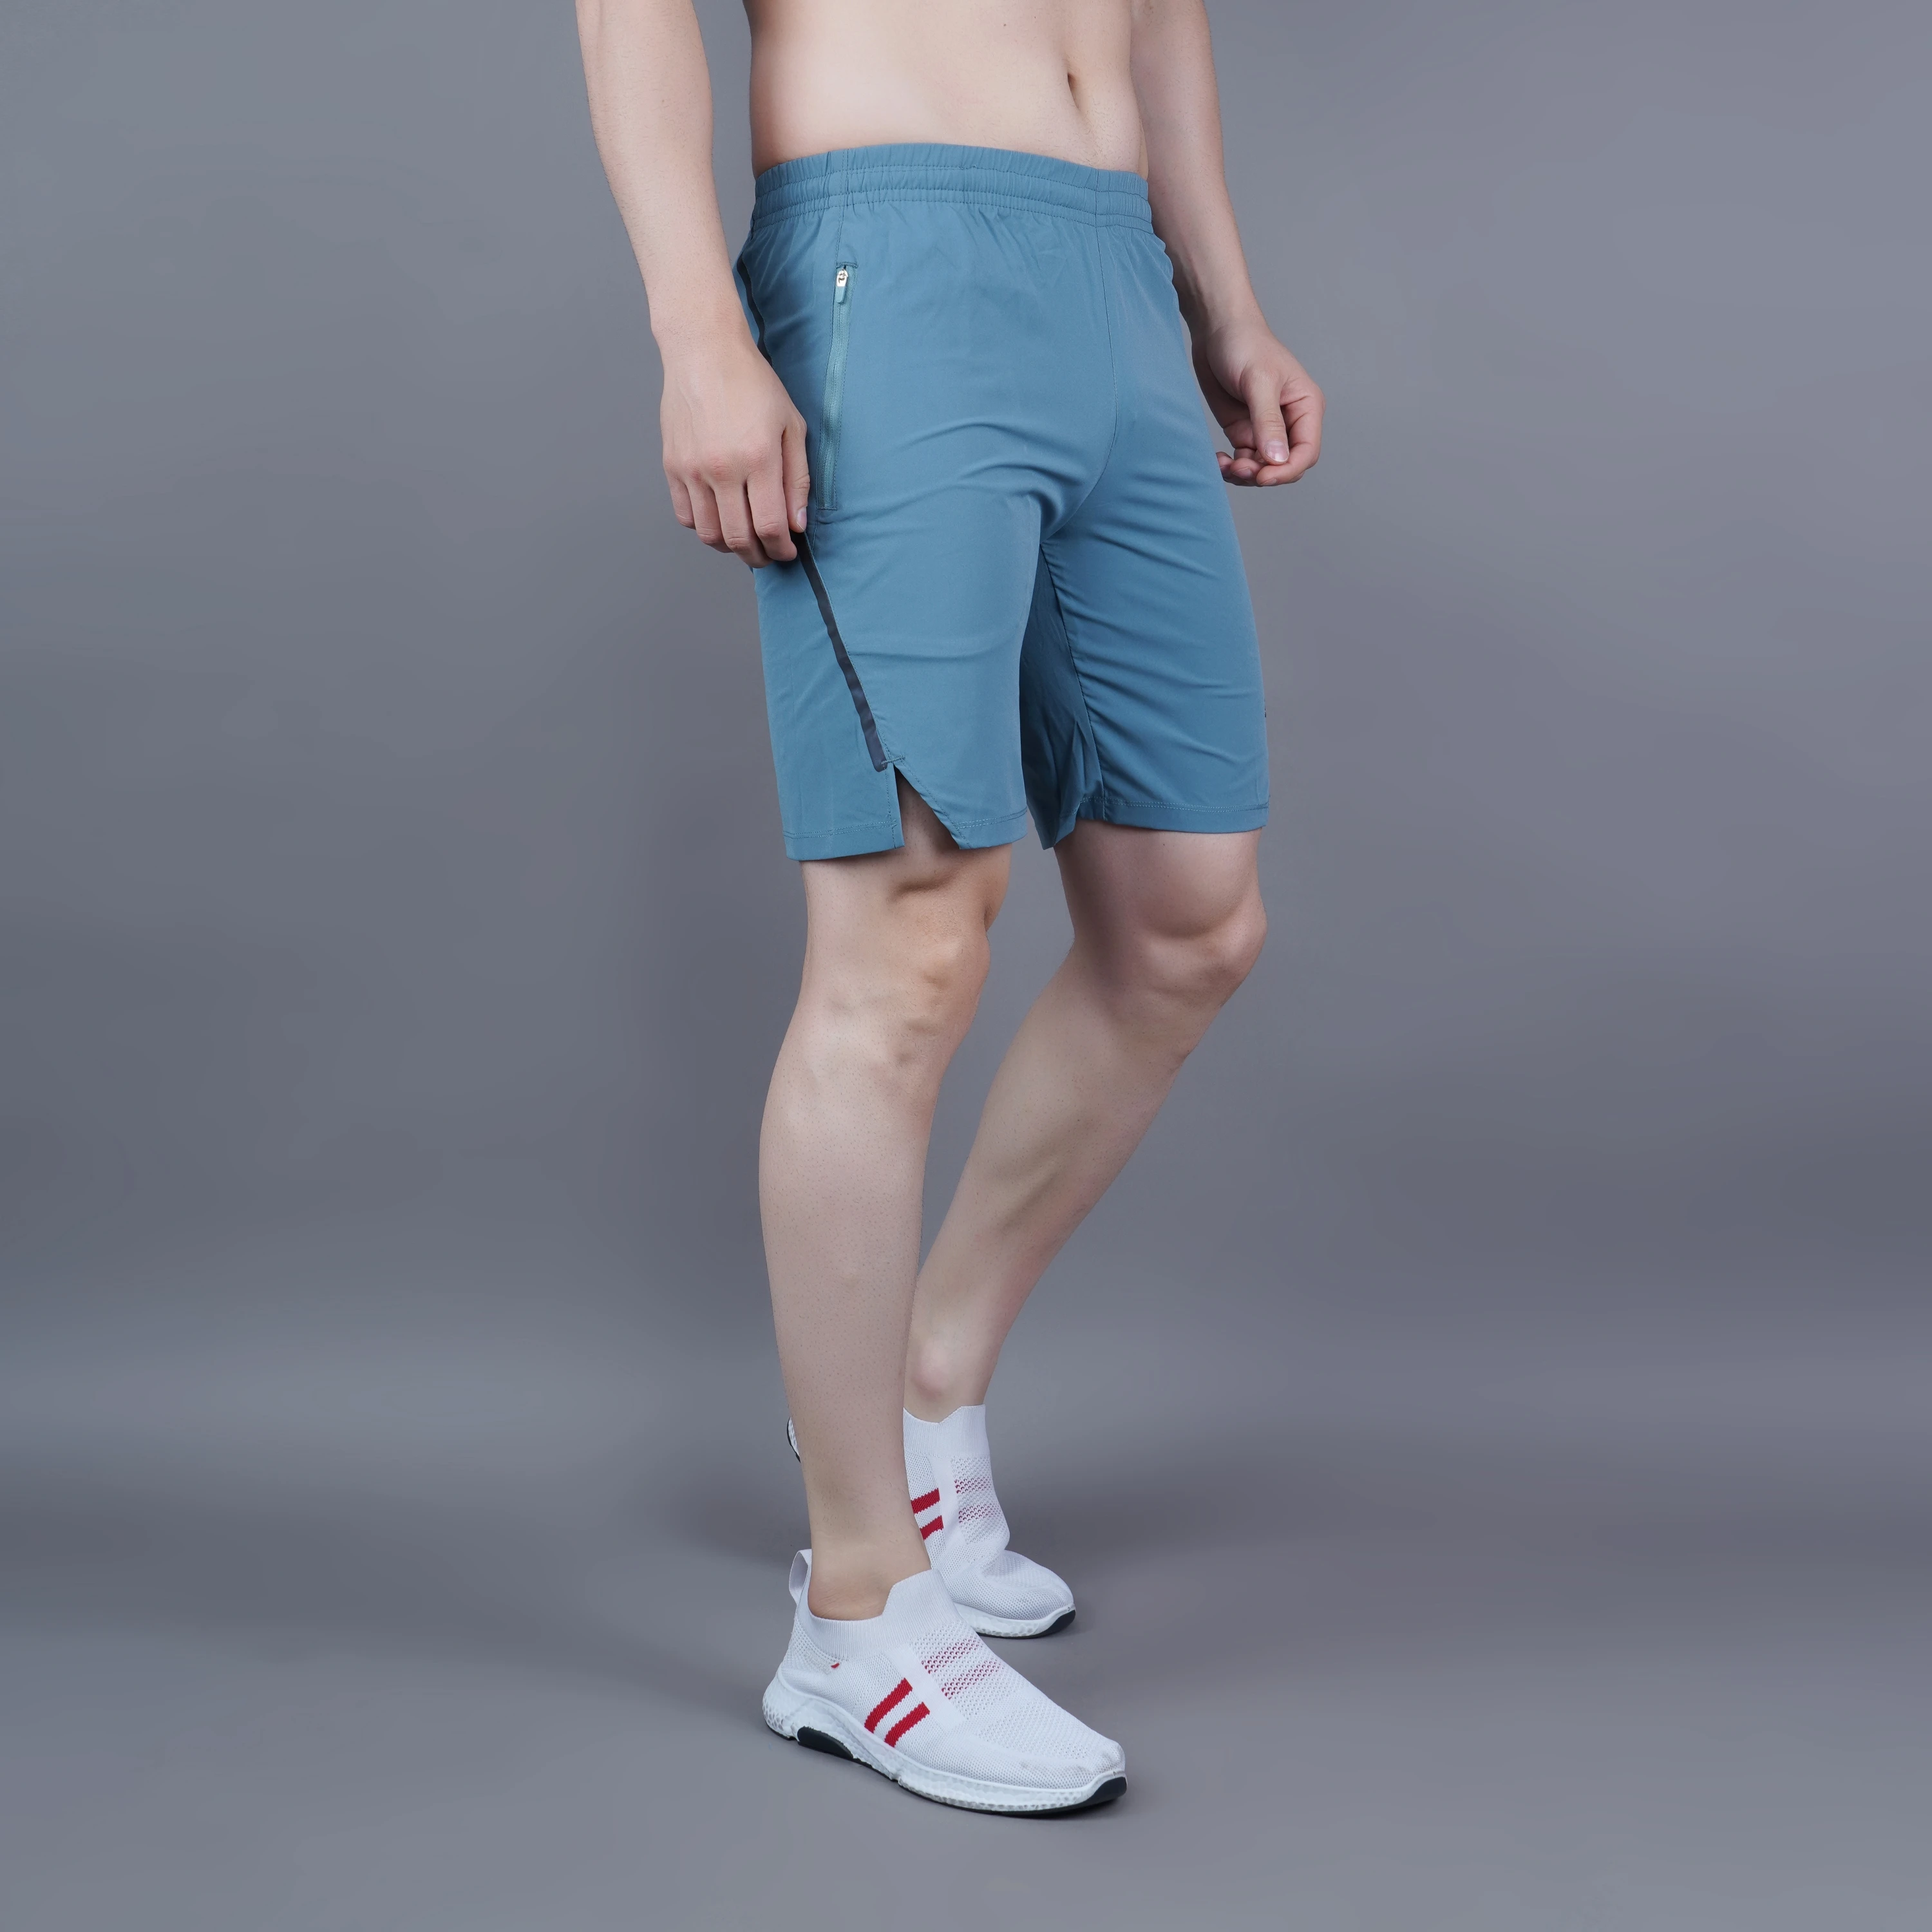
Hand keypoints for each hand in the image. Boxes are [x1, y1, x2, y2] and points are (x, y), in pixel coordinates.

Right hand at [659, 331, 810, 565]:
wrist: (704, 352)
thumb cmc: (752, 384)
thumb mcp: (791, 425)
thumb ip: (797, 478)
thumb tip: (796, 524)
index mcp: (758, 458)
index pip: (769, 526)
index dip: (781, 549)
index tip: (787, 551)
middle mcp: (723, 468)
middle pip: (739, 538)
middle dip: (759, 556)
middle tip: (768, 555)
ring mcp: (693, 469)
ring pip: (710, 534)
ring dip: (731, 547)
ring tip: (745, 540)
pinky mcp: (672, 466)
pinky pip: (687, 516)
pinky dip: (705, 528)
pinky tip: (720, 519)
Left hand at [1193, 318, 1323, 486]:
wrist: (1215, 329)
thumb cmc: (1245, 344)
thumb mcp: (1259, 382)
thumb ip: (1268, 422)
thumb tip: (1277, 460)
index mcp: (1305, 406)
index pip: (1306, 452)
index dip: (1287, 471)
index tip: (1262, 477)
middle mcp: (1289, 421)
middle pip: (1285, 466)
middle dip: (1263, 473)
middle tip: (1237, 467)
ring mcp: (1265, 428)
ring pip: (1263, 468)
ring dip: (1245, 474)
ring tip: (1225, 465)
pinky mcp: (1243, 430)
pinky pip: (1243, 461)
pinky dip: (1232, 467)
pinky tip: (1219, 460)